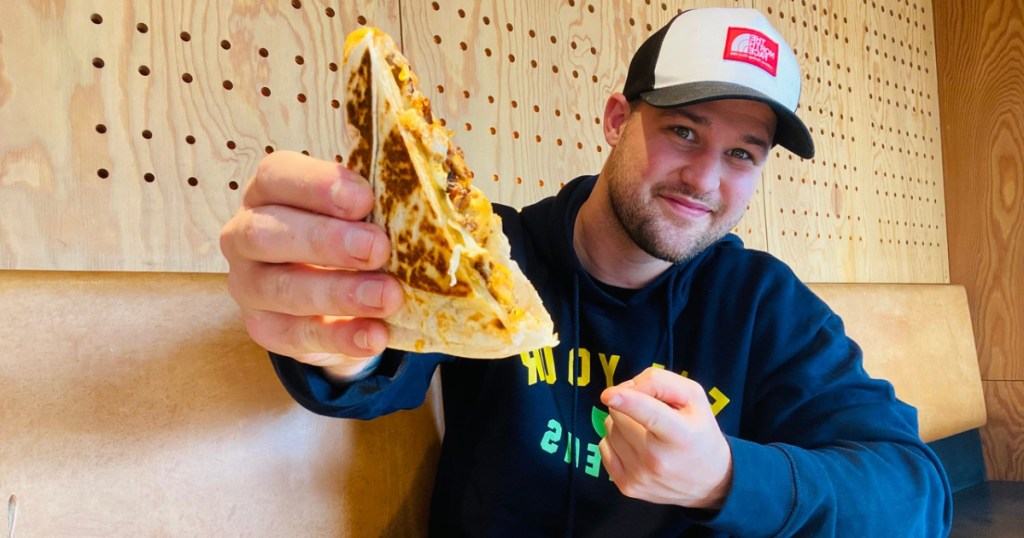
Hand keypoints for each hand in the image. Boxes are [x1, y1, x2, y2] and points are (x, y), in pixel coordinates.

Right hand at [219, 151, 403, 377]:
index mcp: (268, 192)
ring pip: (282, 289)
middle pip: (268, 234)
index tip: (364, 200)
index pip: (277, 177)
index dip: (318, 185)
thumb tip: (417, 206)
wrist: (331, 300)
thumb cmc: (346, 237)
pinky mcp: (264, 329)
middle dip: (326, 241)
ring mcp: (249, 285)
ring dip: (339, 293)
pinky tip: (375, 336)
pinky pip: (296, 336)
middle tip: (378, 249)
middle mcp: (246, 235)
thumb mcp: (357, 214)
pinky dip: (340, 337)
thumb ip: (374, 207)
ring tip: (388, 297)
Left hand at [599, 367, 732, 509]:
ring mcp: (641, 476)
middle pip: (619, 415)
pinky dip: (615, 440)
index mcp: (682, 436)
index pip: (652, 416)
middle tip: (648, 410)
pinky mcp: (627, 486)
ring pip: (609, 428)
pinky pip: (604, 447)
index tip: (609, 395)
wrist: (708, 483)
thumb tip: (626, 388)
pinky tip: (635, 446)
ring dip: (622, 422)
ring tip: (646, 431)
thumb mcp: (694, 397)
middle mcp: (659, 460)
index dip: (628, 402)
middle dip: (627, 403)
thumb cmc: (699, 431)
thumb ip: (661, 382)